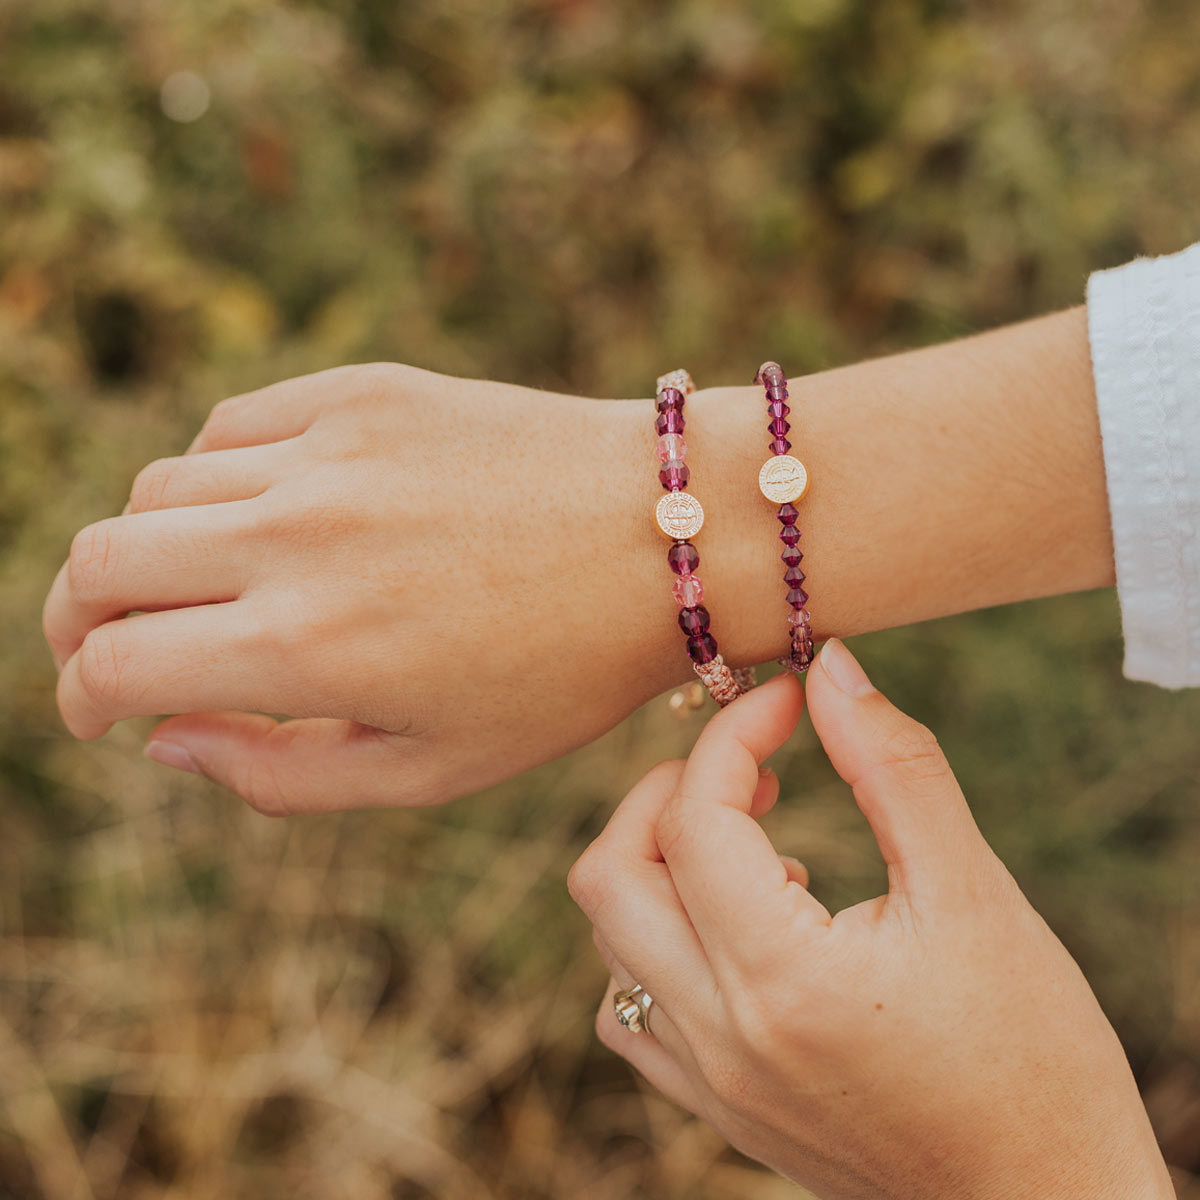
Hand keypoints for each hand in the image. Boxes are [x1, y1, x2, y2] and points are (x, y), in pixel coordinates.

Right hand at [42, 363, 674, 811]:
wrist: (667, 535)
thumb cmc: (564, 672)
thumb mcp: (434, 768)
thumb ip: (280, 775)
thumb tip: (163, 740)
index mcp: (310, 649)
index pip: (113, 664)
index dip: (80, 698)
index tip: (95, 713)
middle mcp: (297, 539)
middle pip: (99, 564)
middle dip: (75, 621)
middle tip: (103, 648)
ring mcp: (326, 452)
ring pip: (156, 493)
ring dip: (145, 552)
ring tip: (193, 590)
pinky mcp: (362, 391)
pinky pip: (231, 429)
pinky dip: (212, 480)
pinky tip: (258, 517)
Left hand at [568, 643, 1172, 1198]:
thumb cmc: (1034, 1052)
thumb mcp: (975, 893)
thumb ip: (894, 767)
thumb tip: (830, 667)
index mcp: (781, 979)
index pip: (693, 816)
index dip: (733, 733)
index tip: (788, 698)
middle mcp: (721, 1036)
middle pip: (609, 874)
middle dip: (667, 791)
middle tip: (753, 772)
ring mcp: (709, 1082)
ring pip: (610, 940)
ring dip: (662, 866)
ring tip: (763, 852)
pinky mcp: (718, 1109)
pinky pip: (631, 1008)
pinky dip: (658, 942)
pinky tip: (738, 929)